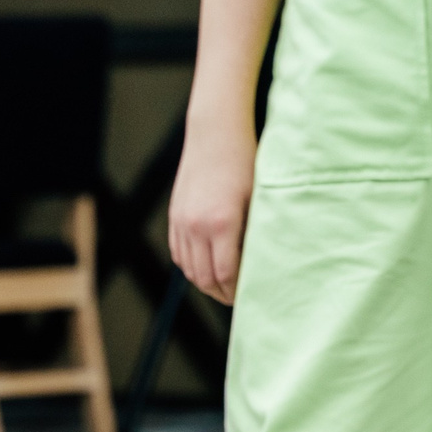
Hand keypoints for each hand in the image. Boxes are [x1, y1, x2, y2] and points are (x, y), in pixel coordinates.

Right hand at [168, 119, 255, 302]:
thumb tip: (256, 267)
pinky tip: (204, 266)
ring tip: (221, 286)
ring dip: (204, 282)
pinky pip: (178, 253)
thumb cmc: (244, 162)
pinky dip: (190, 266)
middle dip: (220, 293)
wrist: (215, 133)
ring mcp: (182, 221)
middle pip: (205, 278)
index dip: (236, 292)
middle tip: (236, 298)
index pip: (226, 275)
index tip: (248, 296)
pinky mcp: (174, 215)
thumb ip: (252, 235)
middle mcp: (197, 226)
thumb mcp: (256, 199)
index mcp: (222, 223)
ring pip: (189, 269)